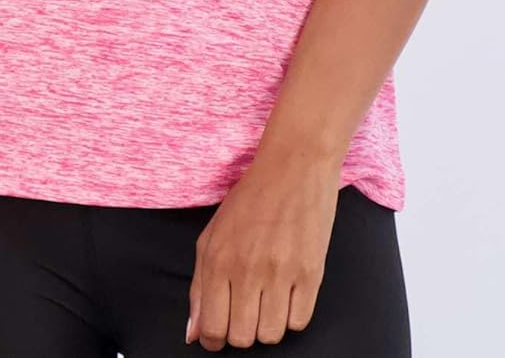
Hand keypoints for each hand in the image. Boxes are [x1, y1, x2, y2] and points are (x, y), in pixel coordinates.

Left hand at [186, 149, 341, 349]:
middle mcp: (246, 268)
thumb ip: (199, 286)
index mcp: (218, 259)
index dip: (214, 338)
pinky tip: (288, 293)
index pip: (211, 328)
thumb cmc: (251, 199)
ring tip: (268, 300)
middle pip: (241, 337)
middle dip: (241, 331)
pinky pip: (299, 322)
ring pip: (271, 335)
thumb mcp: (213, 234)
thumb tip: (193, 334)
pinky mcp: (311, 272)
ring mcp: (280, 272)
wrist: (294, 166)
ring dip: (268, 325)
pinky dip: (292, 315)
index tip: (221, 330)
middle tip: (246, 310)